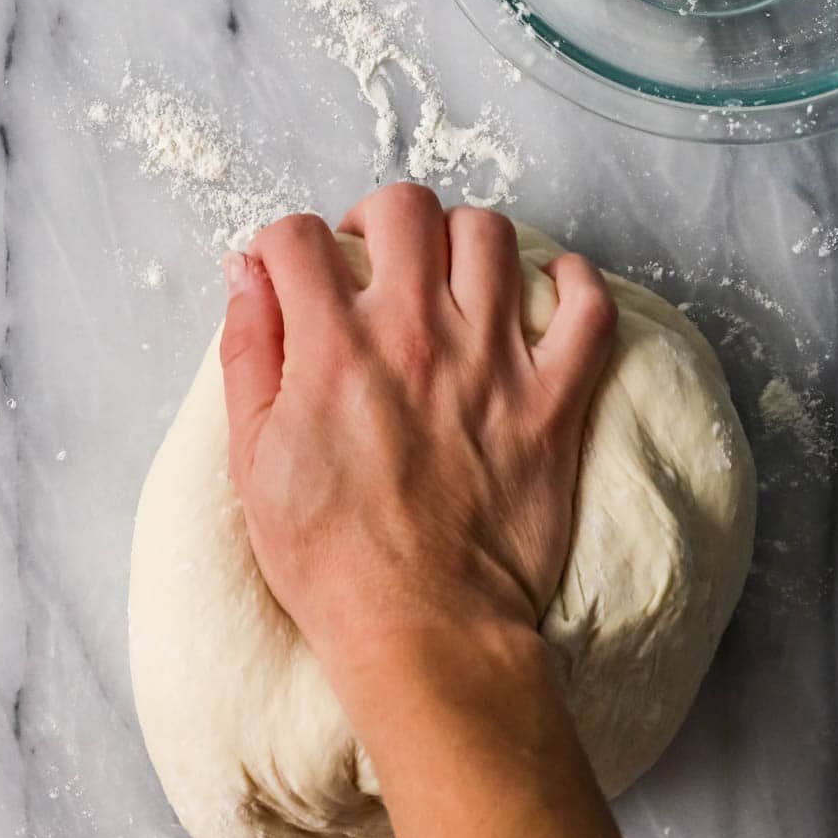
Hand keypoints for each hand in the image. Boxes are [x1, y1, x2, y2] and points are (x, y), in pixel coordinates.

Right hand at [220, 184, 615, 683]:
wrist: (425, 628)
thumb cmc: (331, 561)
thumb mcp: (253, 462)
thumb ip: (249, 356)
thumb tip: (248, 278)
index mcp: (334, 349)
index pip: (301, 239)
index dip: (286, 247)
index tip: (290, 275)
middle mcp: (417, 336)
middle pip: (405, 210)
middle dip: (377, 220)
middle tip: (372, 263)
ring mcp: (494, 364)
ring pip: (492, 237)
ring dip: (462, 241)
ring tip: (449, 277)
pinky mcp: (554, 402)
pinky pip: (588, 309)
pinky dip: (575, 285)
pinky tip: (552, 292)